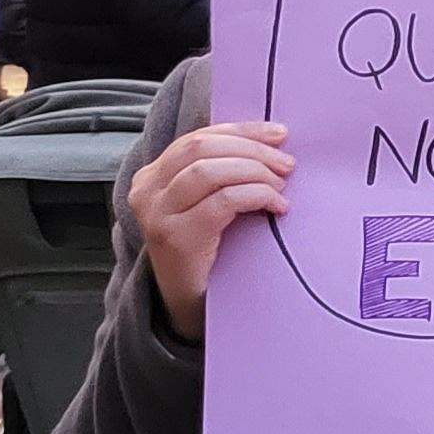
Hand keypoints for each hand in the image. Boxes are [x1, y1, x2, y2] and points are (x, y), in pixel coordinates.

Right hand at [133, 122, 293, 340]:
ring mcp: (157, 214)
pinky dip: (257, 196)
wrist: (189, 303)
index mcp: (152, 176)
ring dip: (255, 171)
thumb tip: (270, 143)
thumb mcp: (204, 204)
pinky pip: (223, 202)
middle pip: (203, 148)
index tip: (279, 133)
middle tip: (287, 163)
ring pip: (210, 171)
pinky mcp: (176, 238)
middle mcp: (147, 191)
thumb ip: (219, 174)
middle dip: (252, 149)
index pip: (198, 137)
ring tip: (281, 184)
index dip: (242, 130)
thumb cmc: (206, 249)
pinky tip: (277, 207)